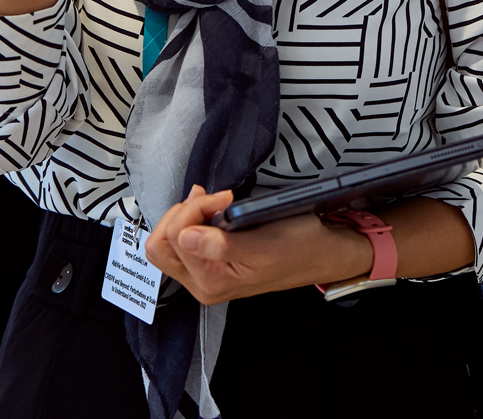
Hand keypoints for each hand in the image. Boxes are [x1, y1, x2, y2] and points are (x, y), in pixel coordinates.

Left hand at [144, 186, 371, 305]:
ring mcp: (203, 275)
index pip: (174, 237)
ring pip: (167, 242)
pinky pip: (181, 242)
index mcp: (211, 282)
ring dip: (184, 215)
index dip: (195, 209)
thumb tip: (185, 237)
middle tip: (214, 199)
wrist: (321, 254)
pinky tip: (210, 209)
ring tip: (211, 201)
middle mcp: (201, 284)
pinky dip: (190, 220)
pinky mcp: (209, 263)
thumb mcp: (265, 244)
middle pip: (161, 244)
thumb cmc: (299, 248)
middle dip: (182, 213)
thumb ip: (222, 245)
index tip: (226, 198)